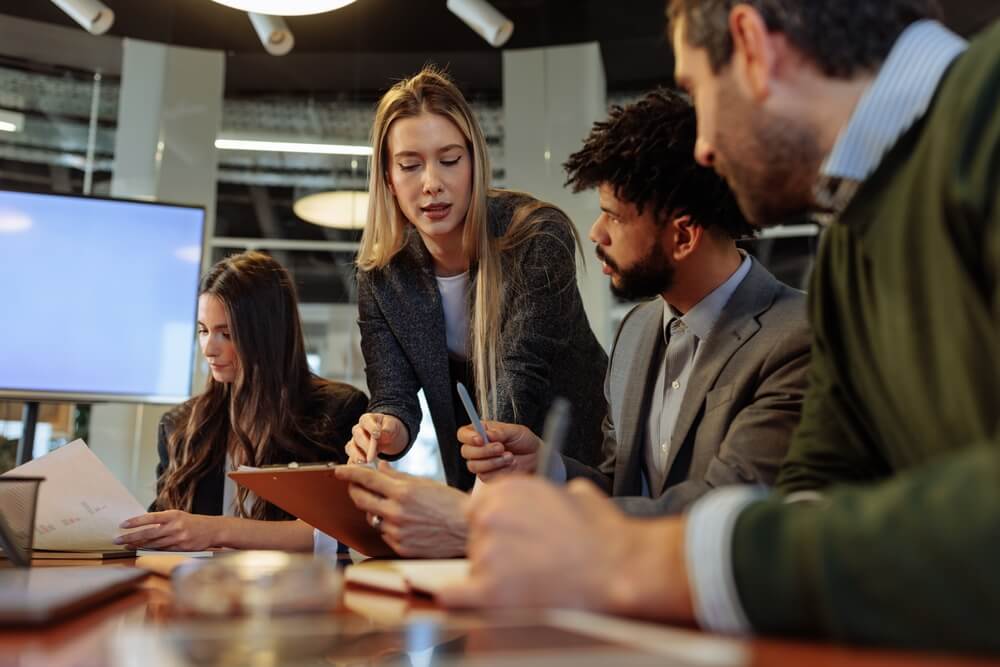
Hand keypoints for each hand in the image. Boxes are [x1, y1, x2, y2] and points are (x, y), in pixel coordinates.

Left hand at [116, 510, 222, 550]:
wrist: (213, 529)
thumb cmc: (193, 522)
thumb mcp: (178, 516)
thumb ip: (163, 520)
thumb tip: (142, 525)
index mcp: (173, 515)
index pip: (150, 518)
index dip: (135, 522)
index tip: (122, 525)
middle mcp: (175, 526)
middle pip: (148, 533)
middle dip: (131, 537)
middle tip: (117, 540)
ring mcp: (178, 538)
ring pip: (153, 544)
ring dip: (137, 545)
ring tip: (125, 546)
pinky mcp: (181, 548)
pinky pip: (162, 550)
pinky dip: (150, 550)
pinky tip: (141, 550)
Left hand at [334, 462, 468, 557]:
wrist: (466, 530)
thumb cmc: (450, 504)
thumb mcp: (425, 484)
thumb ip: (398, 477)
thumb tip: (380, 467)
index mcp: (403, 493)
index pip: (367, 479)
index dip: (350, 472)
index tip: (340, 471)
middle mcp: (396, 513)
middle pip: (361, 499)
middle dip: (355, 489)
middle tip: (357, 485)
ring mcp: (396, 533)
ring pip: (372, 518)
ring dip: (375, 509)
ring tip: (392, 506)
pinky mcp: (400, 548)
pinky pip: (384, 533)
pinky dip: (387, 526)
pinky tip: (403, 522)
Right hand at [346, 413, 407, 462]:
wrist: (389, 438)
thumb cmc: (390, 429)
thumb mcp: (393, 426)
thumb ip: (388, 428)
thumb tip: (383, 433)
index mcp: (367, 419)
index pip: (365, 421)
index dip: (371, 427)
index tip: (377, 434)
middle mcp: (358, 430)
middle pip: (357, 435)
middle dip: (365, 444)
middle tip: (372, 453)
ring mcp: (354, 443)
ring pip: (351, 447)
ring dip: (356, 455)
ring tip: (364, 462)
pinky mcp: (354, 455)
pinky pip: (350, 459)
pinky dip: (353, 465)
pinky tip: (358, 470)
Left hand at [437, 477, 694, 622]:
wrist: (618, 568)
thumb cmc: (603, 535)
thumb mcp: (574, 492)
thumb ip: (546, 494)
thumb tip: (549, 501)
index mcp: (507, 490)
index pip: (478, 511)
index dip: (495, 529)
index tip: (509, 541)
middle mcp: (490, 517)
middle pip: (476, 540)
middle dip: (496, 553)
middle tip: (527, 564)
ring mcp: (487, 554)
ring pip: (474, 568)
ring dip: (493, 577)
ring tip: (529, 583)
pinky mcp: (489, 591)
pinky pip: (455, 597)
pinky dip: (462, 600)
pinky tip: (476, 602)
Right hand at [458, 421, 540, 480]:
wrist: (536, 457)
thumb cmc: (525, 441)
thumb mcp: (515, 431)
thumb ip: (501, 432)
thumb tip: (488, 435)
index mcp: (481, 432)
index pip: (463, 434)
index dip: (468, 437)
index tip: (480, 439)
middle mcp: (478, 447)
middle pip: (466, 451)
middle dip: (484, 451)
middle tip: (501, 447)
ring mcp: (481, 462)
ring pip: (473, 465)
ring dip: (492, 461)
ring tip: (509, 456)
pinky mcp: (487, 475)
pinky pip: (484, 476)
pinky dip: (498, 470)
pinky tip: (509, 464)